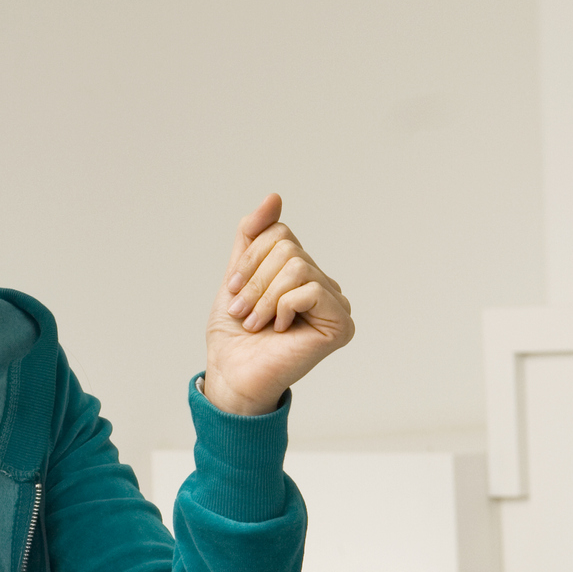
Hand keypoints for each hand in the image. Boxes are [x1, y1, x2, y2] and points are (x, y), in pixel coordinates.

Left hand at [204, 194, 354, 415]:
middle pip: (287, 249)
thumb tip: (274, 197)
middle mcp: (323, 285)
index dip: (249, 259)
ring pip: (296, 267)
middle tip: (245, 314)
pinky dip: (283, 307)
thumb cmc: (235, 333)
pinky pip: (310, 289)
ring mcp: (335, 304)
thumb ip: (254, 235)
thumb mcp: (238, 274)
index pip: (279, 234)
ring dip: (264, 298)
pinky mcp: (340, 324)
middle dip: (254, 282)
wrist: (232, 374)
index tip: (234, 292)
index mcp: (302, 272)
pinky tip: (280, 330)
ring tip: (257, 324)